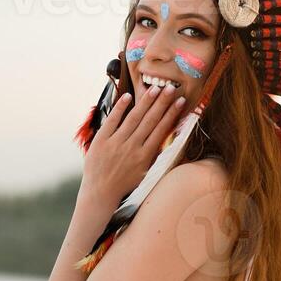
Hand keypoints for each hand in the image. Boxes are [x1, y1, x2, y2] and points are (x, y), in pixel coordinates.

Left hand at [81, 83, 185, 205]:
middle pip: (150, 120)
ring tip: (155, 88)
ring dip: (146, 102)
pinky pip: (112, 120)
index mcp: (145, 156)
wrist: (100, 192)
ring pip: (134, 118)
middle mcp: (132, 147)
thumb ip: (153, 156)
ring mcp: (116, 142)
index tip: (180, 101)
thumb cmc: (124, 184)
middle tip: (171, 88)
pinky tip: (129, 96)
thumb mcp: (144, 173)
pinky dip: (120, 108)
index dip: (172, 114)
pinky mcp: (101, 140)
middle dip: (162, 103)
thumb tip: (165, 139)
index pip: (161, 130)